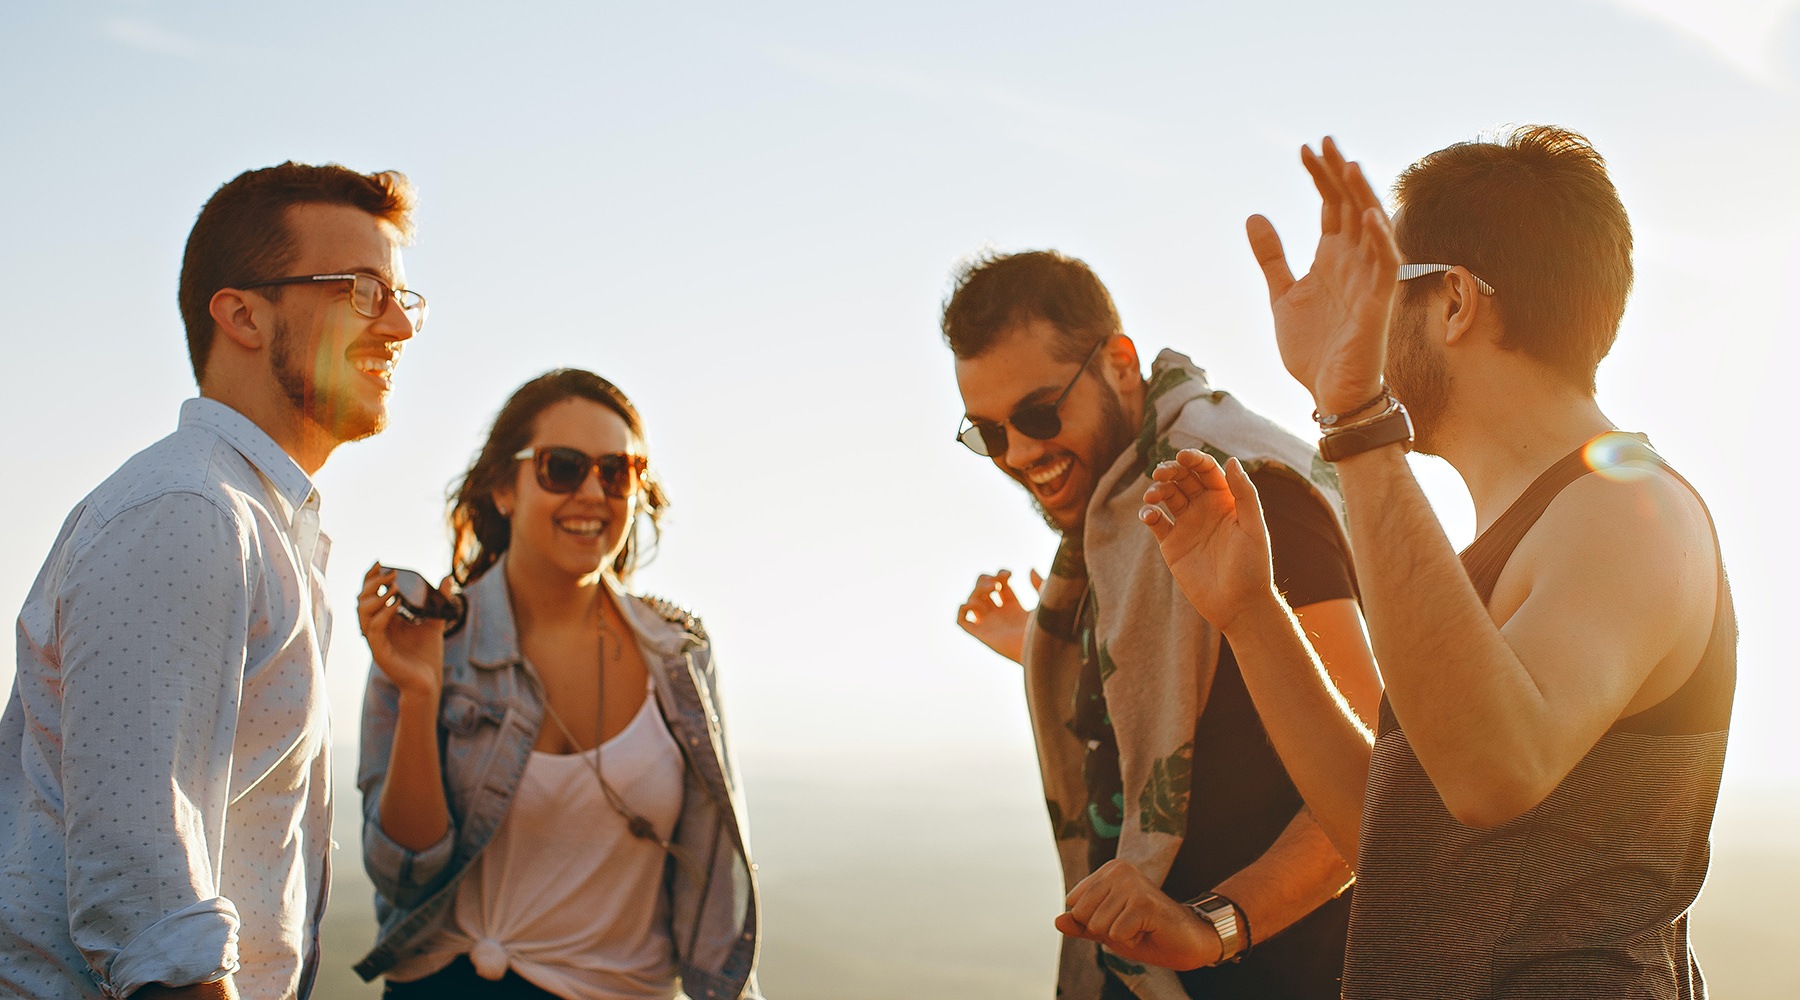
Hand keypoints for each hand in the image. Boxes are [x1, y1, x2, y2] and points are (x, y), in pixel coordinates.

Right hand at [358, 563, 446, 698]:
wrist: (428, 681)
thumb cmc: (427, 655)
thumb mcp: (435, 620)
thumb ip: (440, 600)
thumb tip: (448, 577)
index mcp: (384, 620)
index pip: (370, 594)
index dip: (371, 578)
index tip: (380, 562)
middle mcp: (376, 628)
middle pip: (362, 600)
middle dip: (373, 584)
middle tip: (391, 574)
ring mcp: (376, 640)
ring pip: (362, 614)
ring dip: (376, 597)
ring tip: (394, 587)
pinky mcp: (379, 652)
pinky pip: (373, 630)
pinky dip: (382, 615)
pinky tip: (395, 605)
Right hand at [955, 568, 1040, 663]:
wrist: (1040, 649)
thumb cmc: (1046, 629)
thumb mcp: (1044, 602)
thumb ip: (1039, 584)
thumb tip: (1030, 569)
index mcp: (1014, 608)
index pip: (1000, 586)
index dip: (1001, 575)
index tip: (1009, 575)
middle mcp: (999, 615)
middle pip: (982, 590)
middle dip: (985, 580)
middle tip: (996, 583)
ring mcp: (989, 624)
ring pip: (971, 601)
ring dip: (977, 590)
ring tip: (992, 589)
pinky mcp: (982, 634)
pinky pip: (962, 620)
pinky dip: (963, 609)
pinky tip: (976, 603)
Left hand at [1055, 859, 1221, 970]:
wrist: (1186, 941)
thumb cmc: (1145, 932)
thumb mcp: (1107, 929)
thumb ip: (1081, 925)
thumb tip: (1057, 920)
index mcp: (1108, 871)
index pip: (1074, 904)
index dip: (1092, 922)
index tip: (1118, 918)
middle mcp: (1119, 870)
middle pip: (1082, 915)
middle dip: (1104, 930)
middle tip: (1130, 925)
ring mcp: (1132, 884)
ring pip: (1098, 925)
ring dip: (1118, 936)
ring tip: (1139, 927)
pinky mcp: (1144, 902)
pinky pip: (1116, 934)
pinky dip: (1131, 941)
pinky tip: (1147, 931)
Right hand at [1140, 452, 1276, 634]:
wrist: (1239, 605)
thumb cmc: (1253, 567)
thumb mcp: (1254, 527)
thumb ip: (1244, 493)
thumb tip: (1232, 460)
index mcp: (1226, 500)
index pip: (1207, 471)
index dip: (1194, 459)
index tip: (1182, 456)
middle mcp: (1205, 508)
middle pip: (1183, 478)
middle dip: (1171, 470)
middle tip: (1161, 472)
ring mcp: (1187, 525)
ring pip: (1167, 496)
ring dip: (1157, 489)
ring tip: (1152, 495)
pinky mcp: (1172, 544)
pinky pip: (1156, 522)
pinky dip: (1148, 514)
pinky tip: (1149, 515)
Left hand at [1248, 136, 1399, 413]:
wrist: (1331, 394)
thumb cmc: (1314, 348)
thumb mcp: (1282, 295)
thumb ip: (1272, 257)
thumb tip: (1254, 215)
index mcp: (1333, 257)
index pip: (1331, 205)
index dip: (1320, 177)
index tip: (1304, 148)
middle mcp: (1355, 261)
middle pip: (1351, 206)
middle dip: (1338, 174)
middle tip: (1324, 141)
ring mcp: (1369, 280)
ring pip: (1371, 228)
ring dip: (1361, 197)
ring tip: (1347, 165)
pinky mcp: (1379, 304)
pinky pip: (1386, 266)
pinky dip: (1381, 240)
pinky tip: (1369, 216)